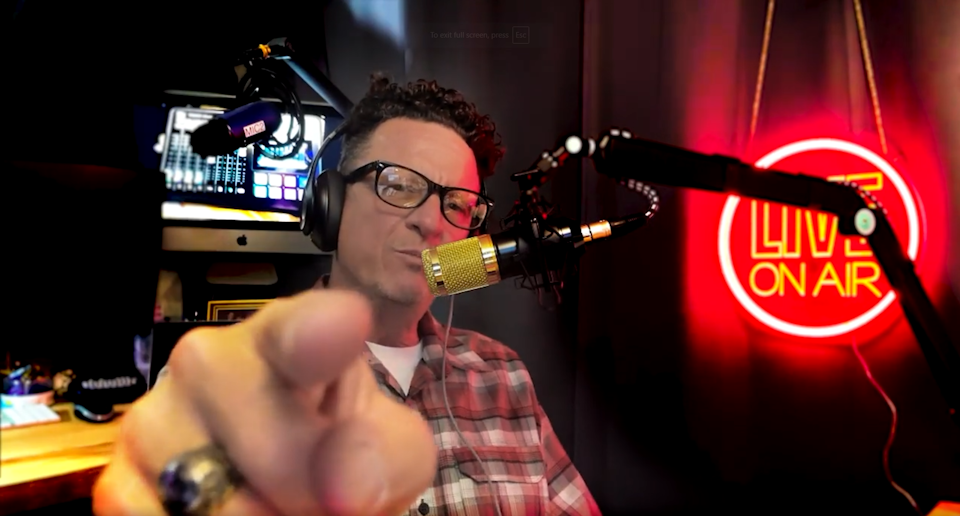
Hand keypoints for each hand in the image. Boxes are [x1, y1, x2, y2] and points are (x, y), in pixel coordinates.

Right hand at [92, 290, 437, 515]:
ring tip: (275, 501)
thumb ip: (385, 456)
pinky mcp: (118, 477)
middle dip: (310, 493)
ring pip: (217, 502)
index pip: (302, 329)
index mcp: (291, 336)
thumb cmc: (348, 450)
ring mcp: (155, 416)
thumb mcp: (393, 452)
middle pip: (276, 450)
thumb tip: (347, 485)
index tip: (344, 326)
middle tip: (322, 492)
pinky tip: (224, 511)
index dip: (322, 332)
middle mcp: (210, 359)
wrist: (302, 483)